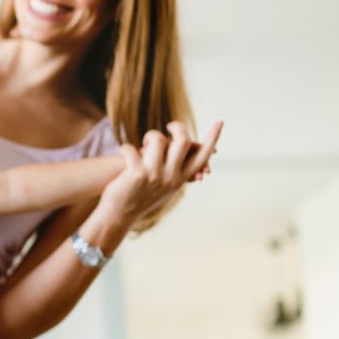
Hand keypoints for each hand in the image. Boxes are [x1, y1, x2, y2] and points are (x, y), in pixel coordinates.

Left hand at [100, 120, 222, 223]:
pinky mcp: (136, 174)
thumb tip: (187, 150)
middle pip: (183, 141)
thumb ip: (173, 171)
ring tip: (144, 144)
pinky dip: (126, 148)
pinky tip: (124, 152)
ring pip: (158, 140)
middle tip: (169, 126)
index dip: (212, 138)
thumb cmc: (139, 198)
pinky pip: (132, 149)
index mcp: (179, 179)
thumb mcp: (162, 187)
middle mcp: (170, 178)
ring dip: (150, 136)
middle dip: (177, 127)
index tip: (220, 122)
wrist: (118, 216)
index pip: (202, 157)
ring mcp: (154, 176)